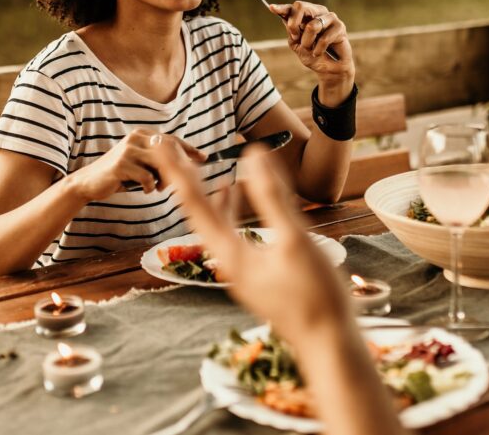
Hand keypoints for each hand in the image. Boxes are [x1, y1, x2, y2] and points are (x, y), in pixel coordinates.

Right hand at [68, 129, 204, 198]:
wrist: (90, 183)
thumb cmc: (119, 175)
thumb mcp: (140, 163)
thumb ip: (157, 159)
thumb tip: (183, 163)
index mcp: (141, 134)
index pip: (171, 139)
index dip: (189, 149)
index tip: (205, 158)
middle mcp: (135, 137)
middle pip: (168, 150)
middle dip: (176, 168)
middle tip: (175, 183)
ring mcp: (128, 149)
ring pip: (159, 164)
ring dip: (162, 180)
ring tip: (157, 188)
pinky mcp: (122, 164)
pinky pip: (147, 177)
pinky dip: (149, 186)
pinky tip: (144, 190)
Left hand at [156, 144, 351, 348]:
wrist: (328, 342)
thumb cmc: (315, 294)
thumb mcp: (294, 240)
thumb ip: (273, 197)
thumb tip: (252, 158)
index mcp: (230, 254)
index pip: (194, 204)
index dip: (177, 172)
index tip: (160, 146)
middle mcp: (227, 263)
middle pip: (197, 213)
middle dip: (185, 179)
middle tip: (170, 149)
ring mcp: (240, 271)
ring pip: (214, 224)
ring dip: (207, 194)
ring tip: (197, 168)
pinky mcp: (255, 274)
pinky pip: (231, 234)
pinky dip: (229, 211)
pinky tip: (237, 199)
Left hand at [269, 1, 354, 88]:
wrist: (330, 69)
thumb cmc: (314, 55)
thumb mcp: (298, 45)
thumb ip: (292, 33)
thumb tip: (286, 21)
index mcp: (306, 15)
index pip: (292, 8)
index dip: (282, 8)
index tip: (271, 8)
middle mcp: (318, 12)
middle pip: (301, 6)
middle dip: (293, 24)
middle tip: (295, 37)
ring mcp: (330, 18)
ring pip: (312, 25)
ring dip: (307, 42)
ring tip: (311, 50)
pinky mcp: (340, 26)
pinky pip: (324, 38)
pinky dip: (318, 49)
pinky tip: (319, 53)